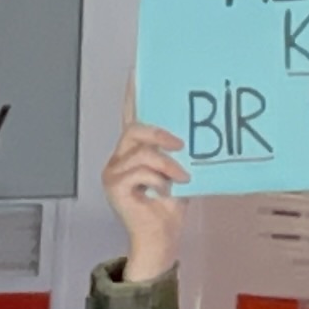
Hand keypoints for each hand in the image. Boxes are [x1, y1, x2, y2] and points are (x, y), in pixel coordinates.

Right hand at [103, 111, 189, 285]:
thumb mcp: (181, 170)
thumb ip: (180, 151)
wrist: (161, 237)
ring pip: (140, 151)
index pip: (131, 116)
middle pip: (134, 129)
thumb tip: (195, 132)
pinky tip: (164, 191)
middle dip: (160, 134)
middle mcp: (120, 158)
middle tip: (181, 145)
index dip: (132, 94)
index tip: (136, 72)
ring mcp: (114, 172)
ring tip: (181, 178)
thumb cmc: (170, 207)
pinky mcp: (114, 186)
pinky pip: (140, 170)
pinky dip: (158, 179)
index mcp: (135, 151)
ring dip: (167, 164)